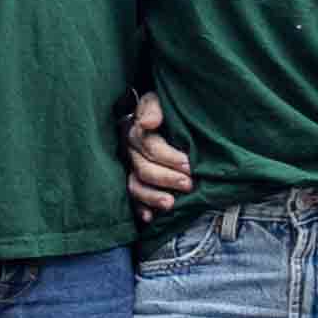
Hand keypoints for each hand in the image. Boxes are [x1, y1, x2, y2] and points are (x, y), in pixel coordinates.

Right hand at [122, 93, 197, 219]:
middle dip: (166, 178)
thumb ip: (153, 107)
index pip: (149, 147)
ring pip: (135, 186)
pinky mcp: (133, 181)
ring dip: (152, 197)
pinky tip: (149, 218)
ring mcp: (128, 168)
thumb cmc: (165, 107)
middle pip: (143, 169)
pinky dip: (140, 209)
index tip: (189, 164)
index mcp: (136, 130)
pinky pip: (131, 198)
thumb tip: (147, 123)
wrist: (164, 115)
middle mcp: (129, 151)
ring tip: (170, 204)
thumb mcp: (159, 99)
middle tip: (188, 184)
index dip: (169, 157)